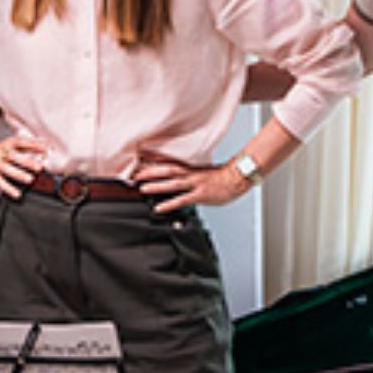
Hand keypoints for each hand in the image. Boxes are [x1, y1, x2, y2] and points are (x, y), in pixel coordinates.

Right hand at [0, 136, 44, 197]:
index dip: (32, 144)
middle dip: (27, 161)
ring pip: (7, 169)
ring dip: (19, 174)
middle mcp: (0, 152)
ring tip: (30, 179)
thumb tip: (45, 145)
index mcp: (8, 144)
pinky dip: (8, 189)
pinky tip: (17, 194)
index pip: (20, 142)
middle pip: (14, 156)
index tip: (44, 149)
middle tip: (39, 167)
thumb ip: (27, 146)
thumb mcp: (11, 144)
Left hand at [134, 151, 251, 212]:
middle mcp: (190, 174)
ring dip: (156, 185)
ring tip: (142, 188)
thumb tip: (180, 180)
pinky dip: (169, 203)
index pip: (167, 164)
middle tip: (134, 175)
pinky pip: (182, 199)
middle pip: (166, 170)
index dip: (152, 163)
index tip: (139, 164)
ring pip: (172, 182)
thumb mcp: (203, 174)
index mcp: (190, 168)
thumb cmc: (222, 177)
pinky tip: (159, 208)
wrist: (238, 177)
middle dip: (149, 172)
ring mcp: (195, 183)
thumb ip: (190, 177)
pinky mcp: (200, 194)